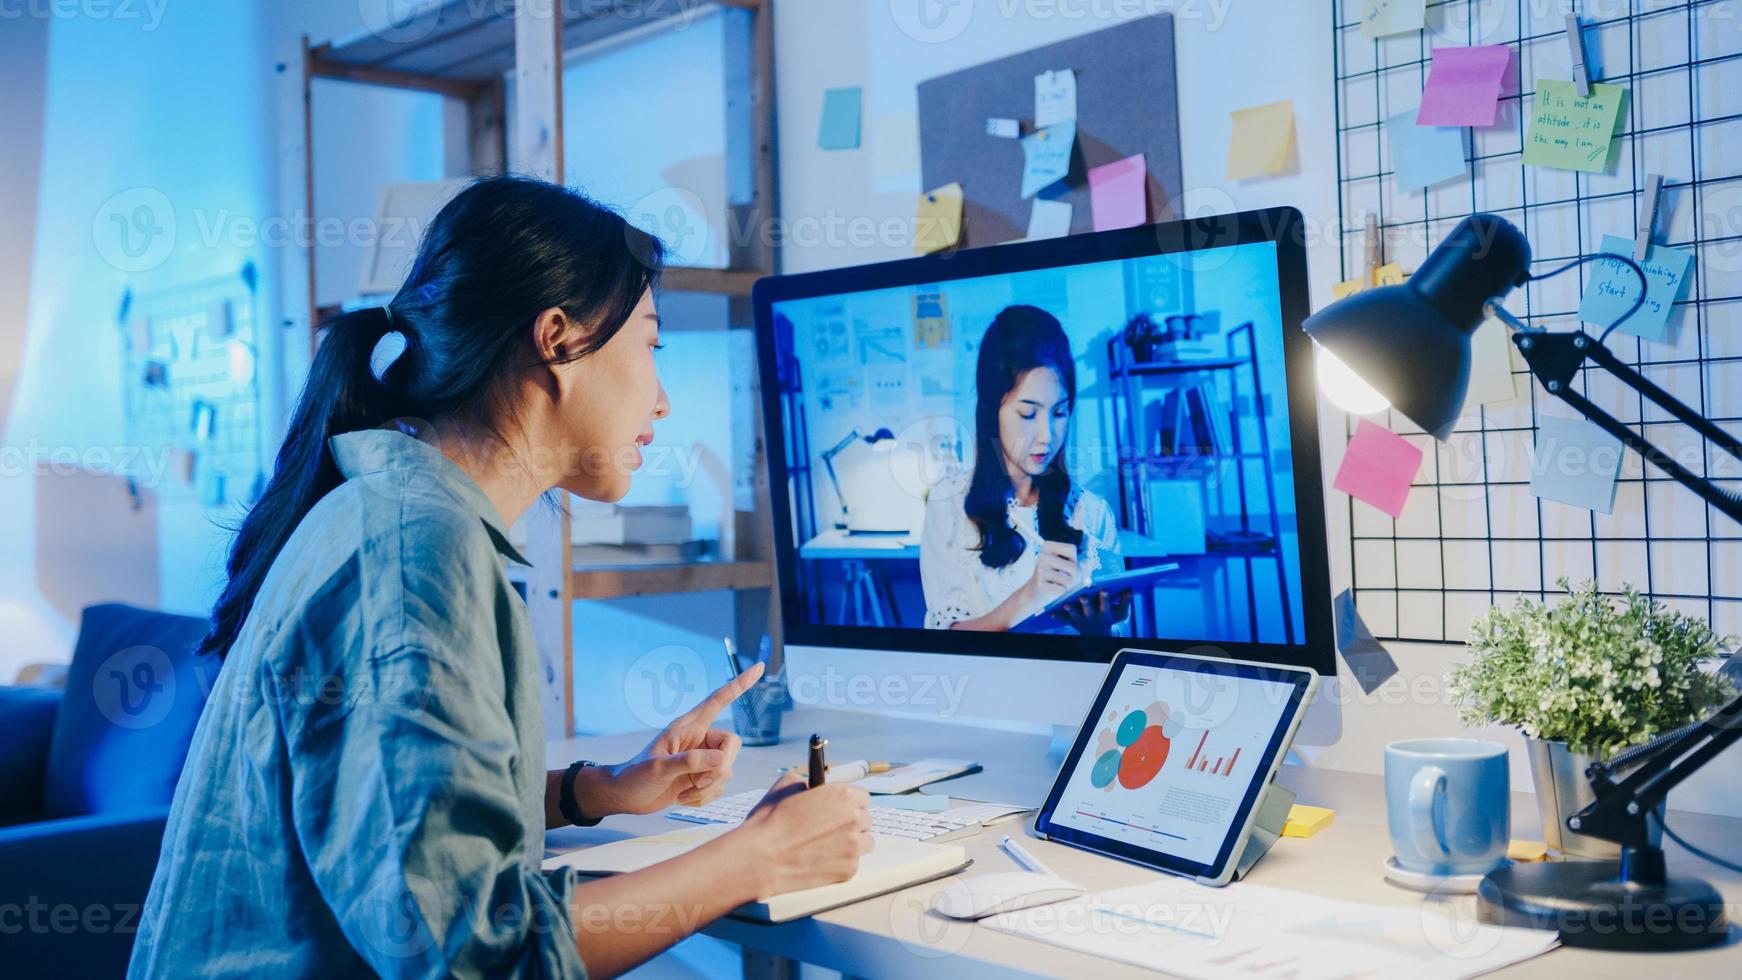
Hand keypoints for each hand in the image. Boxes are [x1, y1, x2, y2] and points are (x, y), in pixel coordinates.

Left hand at [585, 662, 763, 816]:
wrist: (625, 797)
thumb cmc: (635, 775)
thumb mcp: (659, 768)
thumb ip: (690, 762)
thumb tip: (721, 760)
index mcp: (688, 727)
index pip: (719, 700)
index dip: (739, 685)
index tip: (759, 668)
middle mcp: (699, 739)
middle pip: (732, 745)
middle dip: (720, 769)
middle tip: (698, 782)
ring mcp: (702, 759)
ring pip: (727, 771)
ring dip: (706, 788)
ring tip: (681, 793)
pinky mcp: (702, 778)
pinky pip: (719, 787)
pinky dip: (703, 798)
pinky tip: (683, 798)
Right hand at [732, 772, 872, 897]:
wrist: (760, 858)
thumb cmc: (770, 822)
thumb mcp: (786, 786)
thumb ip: (806, 782)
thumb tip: (811, 786)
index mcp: (843, 796)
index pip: (863, 797)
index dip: (849, 803)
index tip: (839, 809)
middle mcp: (854, 819)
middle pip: (865, 820)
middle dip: (851, 823)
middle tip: (830, 828)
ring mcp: (853, 847)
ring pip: (865, 843)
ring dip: (852, 843)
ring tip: (828, 845)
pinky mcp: (848, 870)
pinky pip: (853, 863)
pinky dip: (841, 862)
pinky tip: (821, 860)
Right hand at [1020, 540, 1079, 612]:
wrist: (1033, 591)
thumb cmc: (1052, 576)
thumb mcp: (1061, 562)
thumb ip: (1076, 561)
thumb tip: (1090, 562)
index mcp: (1048, 546)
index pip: (1072, 549)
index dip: (1074, 559)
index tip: (1064, 563)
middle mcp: (1042, 555)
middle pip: (1073, 567)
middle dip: (1073, 576)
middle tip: (1063, 577)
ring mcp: (1040, 570)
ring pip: (1069, 580)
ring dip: (1066, 585)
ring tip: (1057, 583)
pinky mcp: (1040, 584)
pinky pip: (1062, 590)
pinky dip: (1060, 592)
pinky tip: (1052, 588)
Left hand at [1054, 588, 1132, 635]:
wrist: (1098, 635)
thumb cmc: (1109, 618)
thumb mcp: (1121, 613)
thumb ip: (1126, 601)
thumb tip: (1129, 588)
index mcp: (1104, 613)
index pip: (1105, 604)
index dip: (1104, 598)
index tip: (1104, 589)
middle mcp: (1092, 616)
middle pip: (1089, 609)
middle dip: (1086, 603)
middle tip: (1083, 597)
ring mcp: (1081, 619)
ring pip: (1075, 614)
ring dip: (1070, 610)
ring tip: (1066, 604)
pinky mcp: (1072, 621)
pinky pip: (1063, 618)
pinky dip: (1057, 616)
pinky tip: (1050, 613)